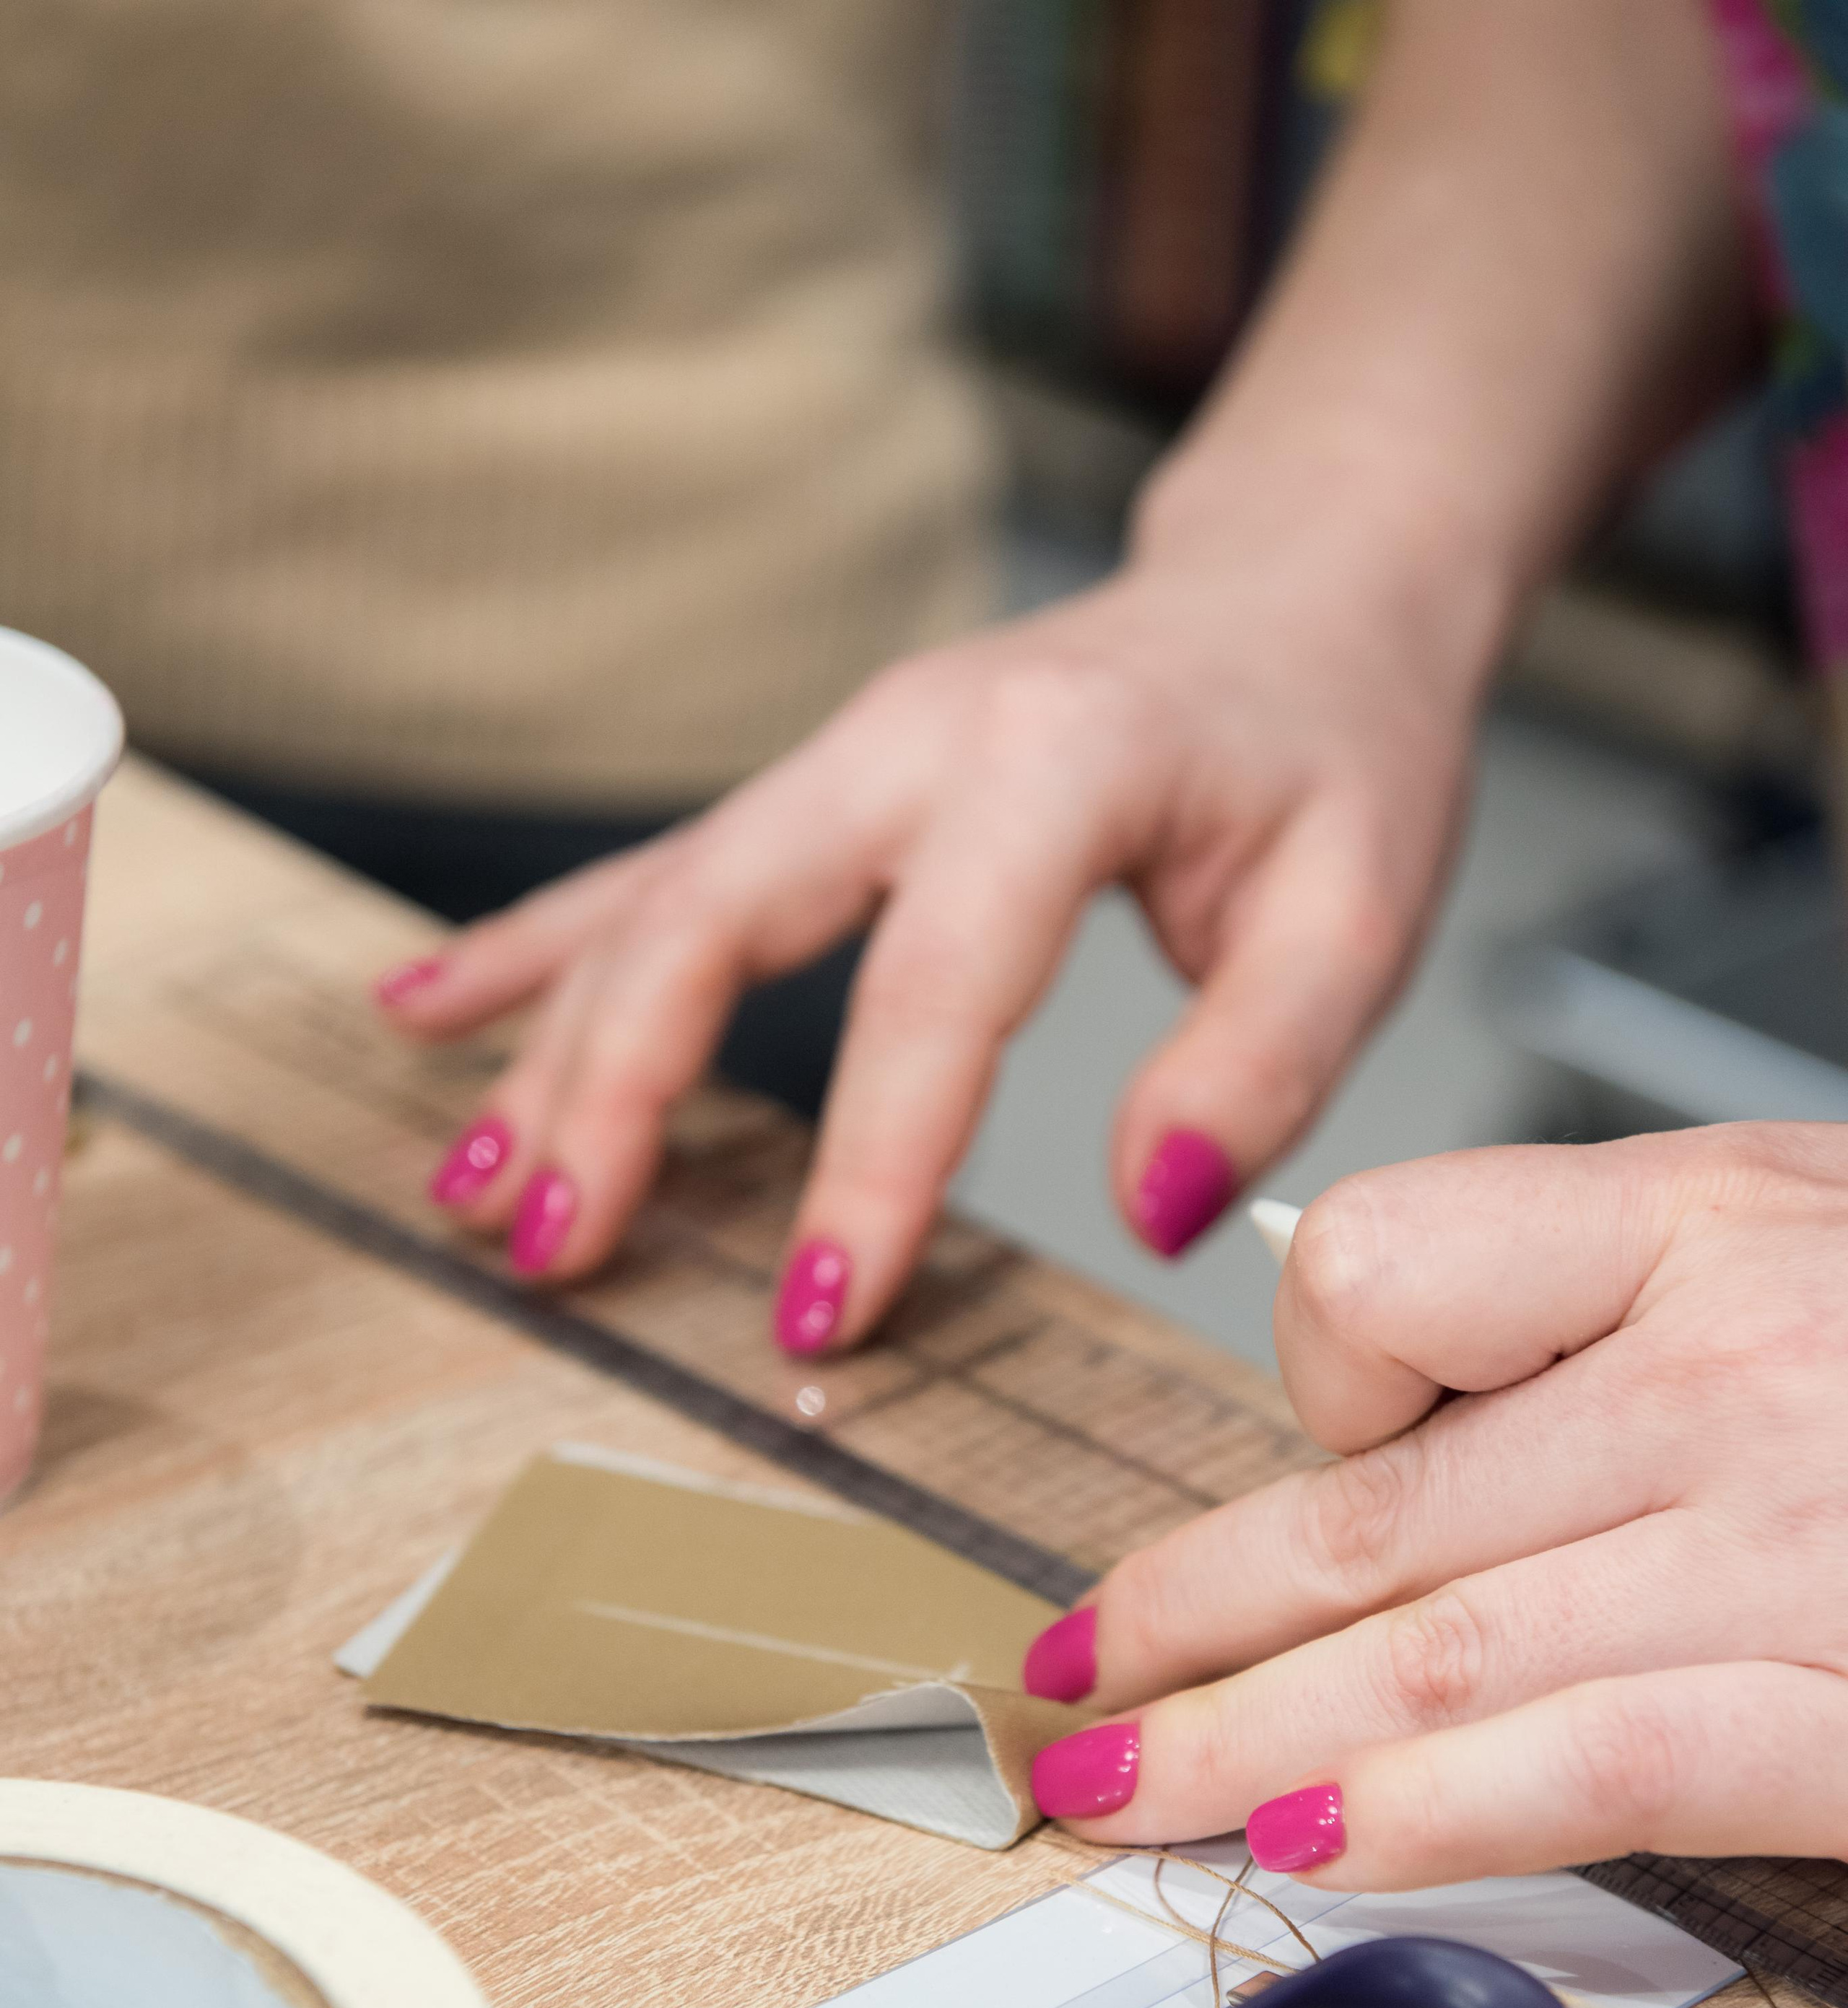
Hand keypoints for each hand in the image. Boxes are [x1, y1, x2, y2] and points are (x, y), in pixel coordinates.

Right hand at [376, 522, 1481, 1330]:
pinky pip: (653, 875)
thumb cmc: (1334, 747)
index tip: (823, 1313)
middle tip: (561, 1250)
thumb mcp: (1362, 902)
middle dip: (621, 1094)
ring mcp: (845, 755)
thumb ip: (1261, 1060)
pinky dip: (539, 951)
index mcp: (1053, 765)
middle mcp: (912, 740)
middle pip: (717, 919)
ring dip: (553, 1049)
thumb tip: (1149, 1209)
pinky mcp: (821, 790)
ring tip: (472, 1191)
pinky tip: (427, 1015)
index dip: (870, 1161)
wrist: (1295, 592)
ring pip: (657, 904)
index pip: (934, 990)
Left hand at [1024, 1126, 1847, 1886]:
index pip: (1379, 1274)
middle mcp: (1728, 1377)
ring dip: (1244, 1743)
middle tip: (1079, 1680)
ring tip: (1125, 1791)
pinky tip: (1316, 1845)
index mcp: (1697, 1225)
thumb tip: (1413, 1402)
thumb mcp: (1803, 1222)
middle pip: (1367, 1517)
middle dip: (1184, 1622)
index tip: (1326, 1441)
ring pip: (1434, 1657)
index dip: (1325, 1371)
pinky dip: (1436, 1816)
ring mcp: (1790, 1551)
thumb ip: (1605, 1285)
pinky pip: (1603, 1769)